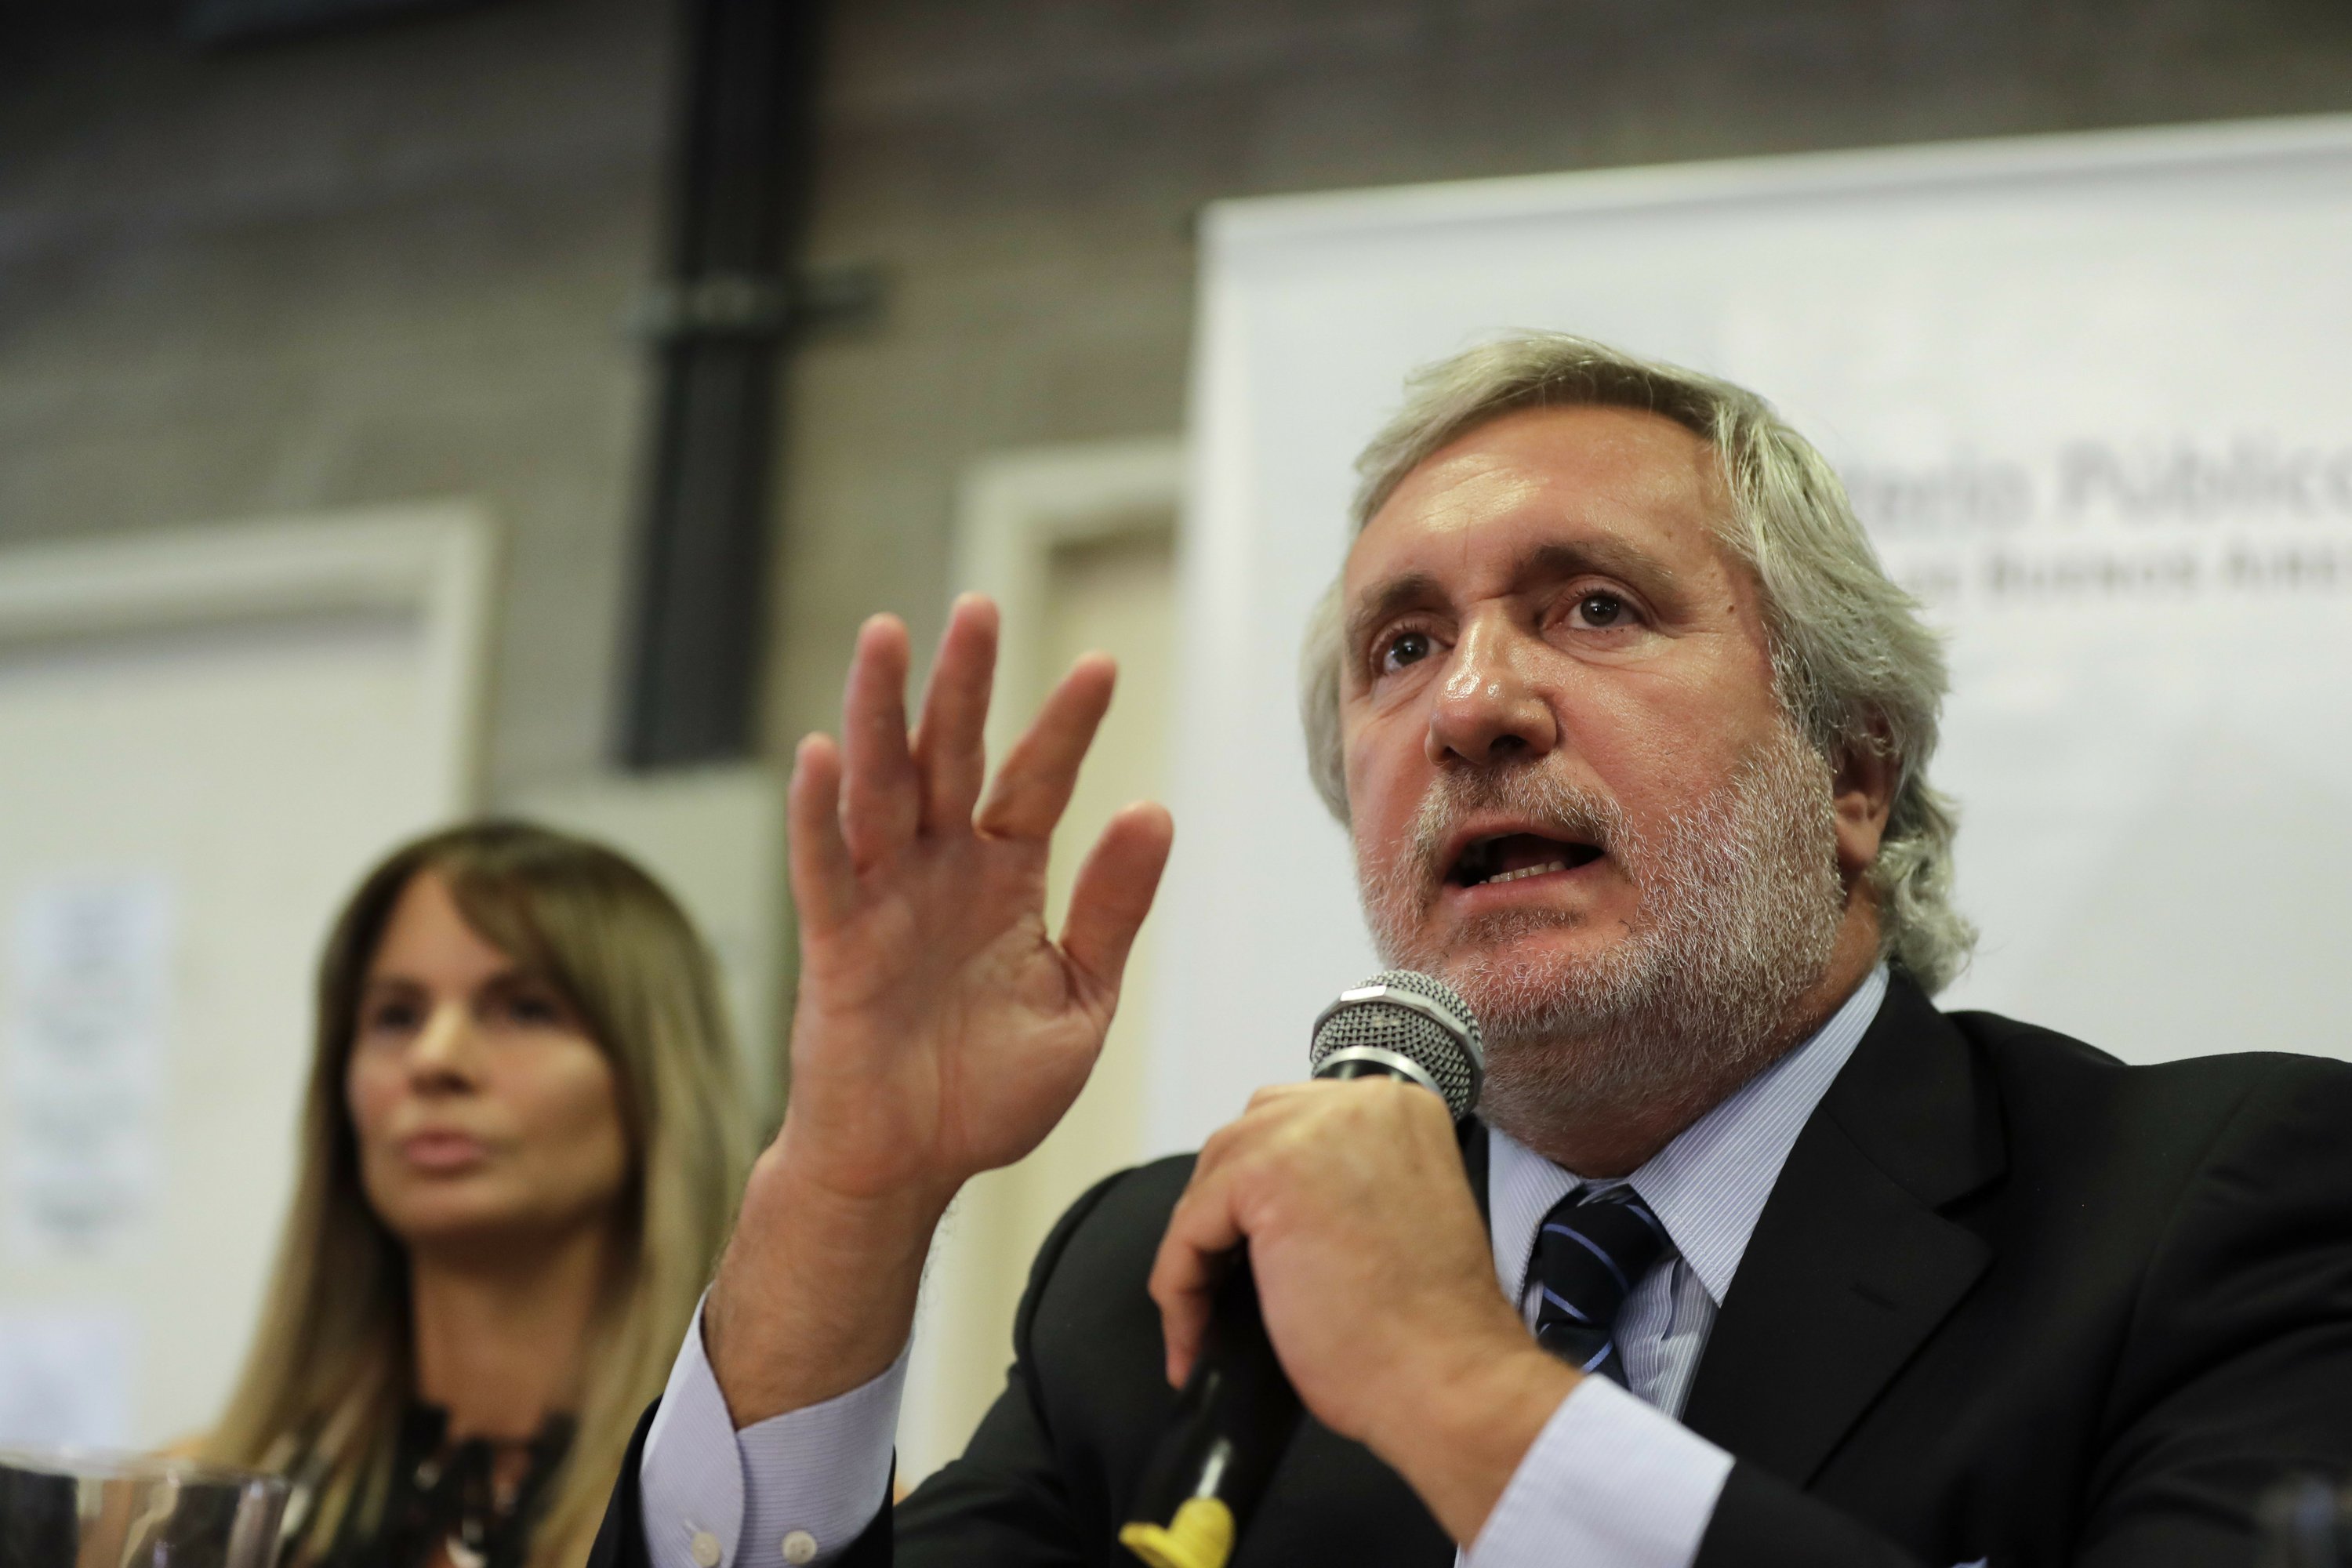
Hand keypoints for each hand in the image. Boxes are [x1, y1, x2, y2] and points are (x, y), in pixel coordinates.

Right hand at [707, 596, 1173, 1423]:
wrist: (911, 1169)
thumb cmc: (987, 1092)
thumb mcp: (1079, 999)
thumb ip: (1112, 909)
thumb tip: (1152, 809)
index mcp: (1004, 880)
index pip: (1036, 783)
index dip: (1065, 726)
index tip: (1101, 664)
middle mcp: (941, 873)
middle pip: (952, 760)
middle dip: (964, 684)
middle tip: (979, 608)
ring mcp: (884, 901)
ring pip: (880, 790)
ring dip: (880, 715)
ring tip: (887, 638)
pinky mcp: (836, 944)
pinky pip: (825, 869)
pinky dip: (819, 816)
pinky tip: (821, 754)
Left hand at [1147, 1081, 1576, 1543]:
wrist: (1449, 1378)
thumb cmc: (1431, 1328)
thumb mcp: (1393, 1213)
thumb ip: (1340, 1183)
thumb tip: (1267, 1206)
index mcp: (1398, 1106)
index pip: (1294, 1127)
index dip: (1262, 1196)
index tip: (1252, 1253)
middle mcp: (1358, 1101)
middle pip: (1247, 1140)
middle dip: (1226, 1215)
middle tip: (1220, 1286)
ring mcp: (1311, 1131)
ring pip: (1213, 1181)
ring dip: (1200, 1250)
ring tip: (1206, 1318)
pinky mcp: (1267, 1176)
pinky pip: (1190, 1227)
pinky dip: (1181, 1282)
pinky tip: (1194, 1332)